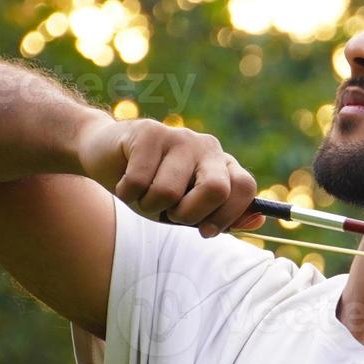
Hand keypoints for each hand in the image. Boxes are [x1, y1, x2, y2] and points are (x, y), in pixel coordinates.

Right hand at [77, 117, 262, 236]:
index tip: (206, 231)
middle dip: (189, 214)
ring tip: (143, 193)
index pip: (245, 188)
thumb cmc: (151, 187)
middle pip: (216, 189)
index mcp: (222, 165)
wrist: (105, 154)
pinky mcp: (149, 132)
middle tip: (171, 213)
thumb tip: (258, 219)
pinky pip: (139, 182)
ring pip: (169, 192)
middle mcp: (207, 147)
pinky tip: (125, 181)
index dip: (228, 216)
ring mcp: (179, 137)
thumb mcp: (187, 209)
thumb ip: (220, 216)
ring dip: (149, 206)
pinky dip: (128, 194)